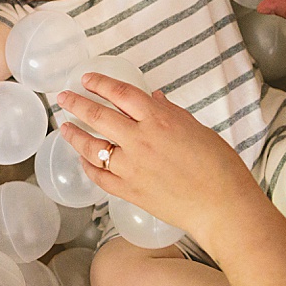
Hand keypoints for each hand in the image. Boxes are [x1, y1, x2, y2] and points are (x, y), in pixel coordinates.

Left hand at [57, 76, 261, 239]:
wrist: (222, 206)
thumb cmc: (219, 166)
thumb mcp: (197, 128)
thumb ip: (171, 113)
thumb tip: (154, 99)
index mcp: (159, 120)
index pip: (120, 94)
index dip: (100, 83)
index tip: (86, 79)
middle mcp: (140, 140)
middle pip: (98, 116)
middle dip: (76, 104)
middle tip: (63, 97)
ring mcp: (131, 167)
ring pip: (92, 147)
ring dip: (74, 135)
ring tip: (65, 128)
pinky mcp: (129, 191)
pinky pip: (100, 176)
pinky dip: (88, 166)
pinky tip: (83, 160)